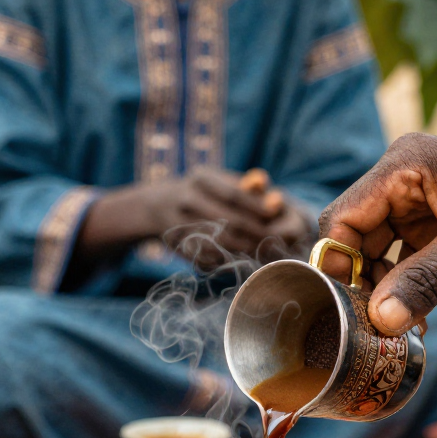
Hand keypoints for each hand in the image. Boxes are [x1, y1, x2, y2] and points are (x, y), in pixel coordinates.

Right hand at [83, 168, 313, 266]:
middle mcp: (187, 201)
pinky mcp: (182, 247)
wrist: (155, 206)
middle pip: (230, 221)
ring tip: (270, 249)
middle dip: (259, 233)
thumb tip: (277, 200)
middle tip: (281, 239)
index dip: (257, 206)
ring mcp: (182, 226)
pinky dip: (235, 259)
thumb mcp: (218, 179)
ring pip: (224, 243)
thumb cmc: (200, 190)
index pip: (233, 195)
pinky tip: (250, 257)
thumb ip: (247, 188)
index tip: (276, 212)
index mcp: (200, 179)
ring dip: (251, 249)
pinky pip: (214, 256)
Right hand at [318, 134, 436, 333]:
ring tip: (396, 332)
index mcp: (406, 165)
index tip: (342, 311)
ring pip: (380, 254)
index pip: (344, 217)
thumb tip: (379, 320)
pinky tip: (415, 323)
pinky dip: (408, 292)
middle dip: (360, 284)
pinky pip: (409, 263)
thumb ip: (426, 279)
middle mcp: (407, 180)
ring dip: (385, 293)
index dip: (336, 264)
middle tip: (369, 331)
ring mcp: (426, 205)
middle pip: (357, 237)